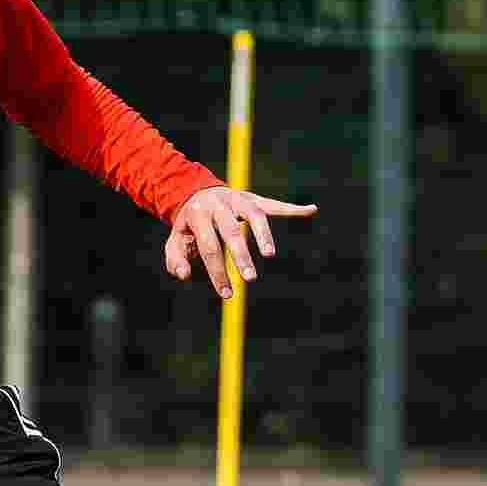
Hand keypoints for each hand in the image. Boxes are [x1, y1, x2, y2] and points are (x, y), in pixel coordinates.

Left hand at [159, 184, 314, 299]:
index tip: (226, 294)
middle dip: (240, 256)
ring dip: (263, 234)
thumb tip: (184, 275)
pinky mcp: (253, 199)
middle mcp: (219, 204)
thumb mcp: (175, 240)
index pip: (208, 246)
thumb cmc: (189, 225)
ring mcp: (238, 199)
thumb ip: (175, 259)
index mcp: (197, 215)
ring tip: (270, 254)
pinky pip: (274, 204)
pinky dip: (293, 208)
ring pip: (254, 214)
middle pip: (231, 231)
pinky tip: (311, 210)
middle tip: (250, 279)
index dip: (216, 271)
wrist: (196, 191)